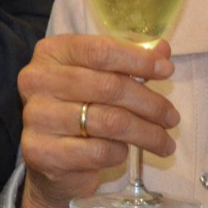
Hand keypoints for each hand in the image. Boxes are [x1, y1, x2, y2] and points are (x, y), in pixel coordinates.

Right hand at [16, 34, 178, 207]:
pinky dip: (120, 152)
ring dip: (146, 133)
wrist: (50, 158)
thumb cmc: (79, 107)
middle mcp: (37, 81)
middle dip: (150, 104)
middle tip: (172, 117)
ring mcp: (36, 117)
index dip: (138, 60)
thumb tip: (164, 49)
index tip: (167, 71)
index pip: (100, 51)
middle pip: (109, 87)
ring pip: (109, 122)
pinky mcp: (41, 152)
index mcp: (51, 52)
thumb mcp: (103, 76)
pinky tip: (125, 152)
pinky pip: (98, 151)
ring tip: (165, 142)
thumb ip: (130, 61)